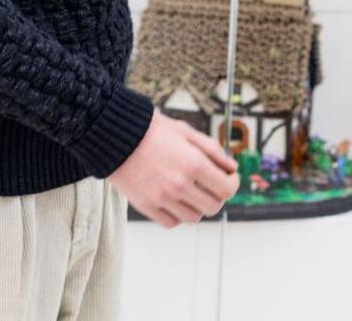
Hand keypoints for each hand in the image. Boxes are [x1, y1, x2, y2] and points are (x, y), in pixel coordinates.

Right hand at [108, 109, 239, 227]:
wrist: (117, 136)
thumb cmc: (152, 130)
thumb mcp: (186, 131)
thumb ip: (212, 150)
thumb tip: (231, 166)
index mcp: (193, 163)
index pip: (227, 188)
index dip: (233, 184)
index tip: (229, 177)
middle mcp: (180, 184)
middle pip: (213, 207)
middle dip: (217, 195)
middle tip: (211, 184)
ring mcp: (163, 198)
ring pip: (194, 218)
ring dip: (198, 206)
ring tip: (191, 190)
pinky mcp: (147, 206)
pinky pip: (172, 222)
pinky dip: (177, 214)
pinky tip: (175, 198)